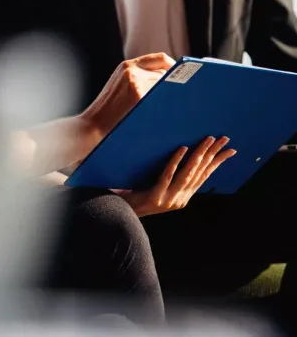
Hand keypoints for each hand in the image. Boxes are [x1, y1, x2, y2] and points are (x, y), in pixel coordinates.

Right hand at [82, 53, 174, 140]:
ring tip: (173, 107)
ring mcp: (135, 82)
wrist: (92, 125)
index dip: (174, 66)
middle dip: (176, 84)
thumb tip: (168, 79)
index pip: (159, 58)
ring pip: (165, 86)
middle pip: (166, 72)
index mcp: (126, 66)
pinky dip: (165, 106)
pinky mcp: (138, 96)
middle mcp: (131, 70)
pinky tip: (164, 114)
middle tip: (183, 94)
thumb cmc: (108, 110)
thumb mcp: (119, 86)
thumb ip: (138, 77)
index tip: (185, 76)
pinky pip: (160, 99)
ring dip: (171, 96)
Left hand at [116, 137, 236, 216]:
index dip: (217, 162)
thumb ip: (172, 180)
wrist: (122, 215)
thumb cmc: (138, 199)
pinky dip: (176, 161)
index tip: (230, 150)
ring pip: (188, 173)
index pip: (205, 176)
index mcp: (183, 196)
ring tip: (208, 140)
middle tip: (224, 138)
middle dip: (213, 154)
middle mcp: (180, 198)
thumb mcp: (160, 191)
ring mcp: (169, 198)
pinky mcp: (156, 195)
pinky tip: (183, 148)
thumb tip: (183, 161)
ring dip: (199, 154)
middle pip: (200, 172)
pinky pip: (168, 175)